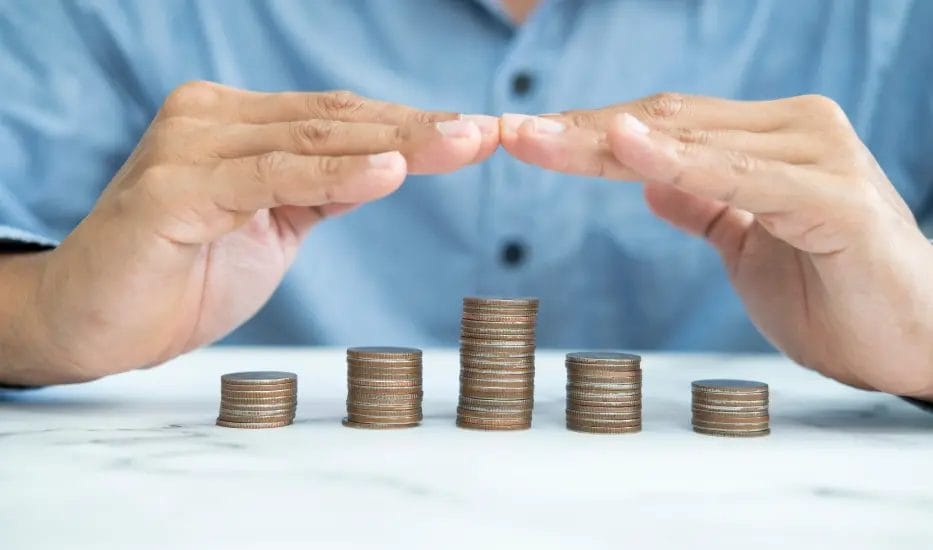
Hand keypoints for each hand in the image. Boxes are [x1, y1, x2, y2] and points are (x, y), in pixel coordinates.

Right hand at [6, 82, 498, 384]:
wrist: (93, 321)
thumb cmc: (180, 272)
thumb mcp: (268, 224)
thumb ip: (316, 189)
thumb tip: (385, 164)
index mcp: (237, 122)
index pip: (338, 117)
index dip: (410, 125)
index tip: (475, 134)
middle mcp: (212, 119)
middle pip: (335, 119)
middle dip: (418, 128)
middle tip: (485, 132)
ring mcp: (190, 146)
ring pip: (311, 139)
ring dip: (393, 143)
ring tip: (459, 143)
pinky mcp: (173, 187)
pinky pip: (271, 176)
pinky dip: (335, 175)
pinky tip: (388, 172)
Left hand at [501, 93, 932, 398]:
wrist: (914, 344)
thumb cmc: (836, 294)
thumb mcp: (748, 246)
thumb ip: (705, 203)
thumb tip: (647, 180)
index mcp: (772, 137)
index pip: (665, 123)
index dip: (593, 132)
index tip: (526, 139)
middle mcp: (796, 129)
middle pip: (667, 122)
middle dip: (581, 132)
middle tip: (509, 134)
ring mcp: (818, 155)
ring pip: (691, 141)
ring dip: (606, 143)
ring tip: (535, 141)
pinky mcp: (834, 197)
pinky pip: (739, 178)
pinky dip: (680, 162)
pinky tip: (626, 149)